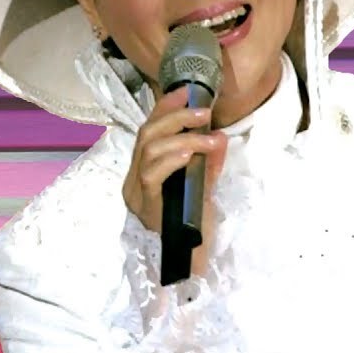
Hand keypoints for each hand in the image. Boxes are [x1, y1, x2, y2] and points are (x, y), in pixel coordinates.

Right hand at [123, 86, 227, 272]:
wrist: (193, 261)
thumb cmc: (195, 222)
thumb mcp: (204, 183)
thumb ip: (208, 160)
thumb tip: (219, 135)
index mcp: (144, 172)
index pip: (147, 131)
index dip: (164, 109)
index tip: (184, 92)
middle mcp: (134, 181)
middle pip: (146, 136)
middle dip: (175, 118)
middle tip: (203, 111)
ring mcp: (137, 194)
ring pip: (149, 151)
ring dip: (182, 138)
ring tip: (208, 136)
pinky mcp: (146, 207)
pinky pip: (153, 175)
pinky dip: (172, 159)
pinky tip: (190, 153)